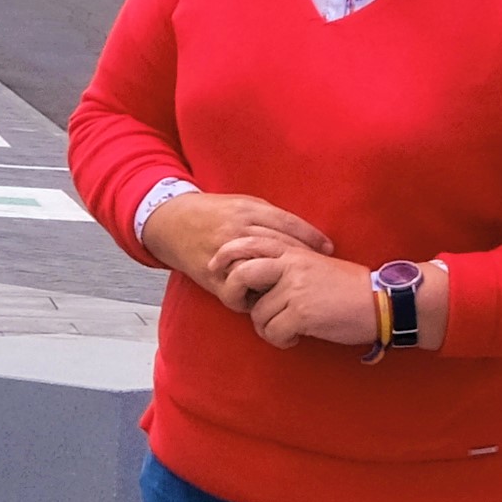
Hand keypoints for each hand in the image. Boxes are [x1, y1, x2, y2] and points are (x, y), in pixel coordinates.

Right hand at [142, 187, 327, 287]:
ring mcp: (225, 256)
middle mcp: (237, 231)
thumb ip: (269, 216)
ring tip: (300, 287)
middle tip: (322, 271)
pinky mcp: (213, 278)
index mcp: (246, 210)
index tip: (329, 248)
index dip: (311, 237)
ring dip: (283, 281)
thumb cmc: (213, 212)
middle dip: (303, 260)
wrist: (172, 222)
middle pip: (279, 247)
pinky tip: (271, 298)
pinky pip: (240, 292)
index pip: (287, 224)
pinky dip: (258, 297)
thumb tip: (303, 233)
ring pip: (262, 271)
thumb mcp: (242, 203)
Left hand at [230, 248, 389, 351]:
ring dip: (268, 328)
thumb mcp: (316, 265)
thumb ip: (289, 266)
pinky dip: (282, 340)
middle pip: (241, 274)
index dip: (227, 254)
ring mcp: (295, 289)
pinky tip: (297, 338)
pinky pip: (273, 332)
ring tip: (287, 330)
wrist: (381, 301)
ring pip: (258, 314)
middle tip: (245, 308)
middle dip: (235, 295)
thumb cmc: (349, 288)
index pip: (250, 243)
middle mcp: (291, 265)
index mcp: (294, 251)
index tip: (216, 267)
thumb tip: (260, 281)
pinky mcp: (302, 313)